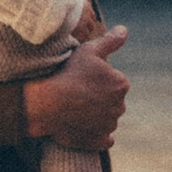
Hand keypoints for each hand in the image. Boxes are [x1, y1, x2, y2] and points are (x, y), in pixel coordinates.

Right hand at [23, 27, 127, 149]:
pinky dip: (96, 133)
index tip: (83, 78)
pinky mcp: (99, 141)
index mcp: (121, 84)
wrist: (47, 103)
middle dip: (99, 97)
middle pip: (112, 100)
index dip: (98, 79)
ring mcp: (109, 125)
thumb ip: (110, 41)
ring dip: (96, 115)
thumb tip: (124, 30)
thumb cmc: (67, 73)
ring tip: (75, 108)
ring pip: (107, 118)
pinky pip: (103, 138)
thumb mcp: (88, 51)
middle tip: (77, 92)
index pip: (114, 81)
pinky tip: (83, 125)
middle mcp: (120, 106)